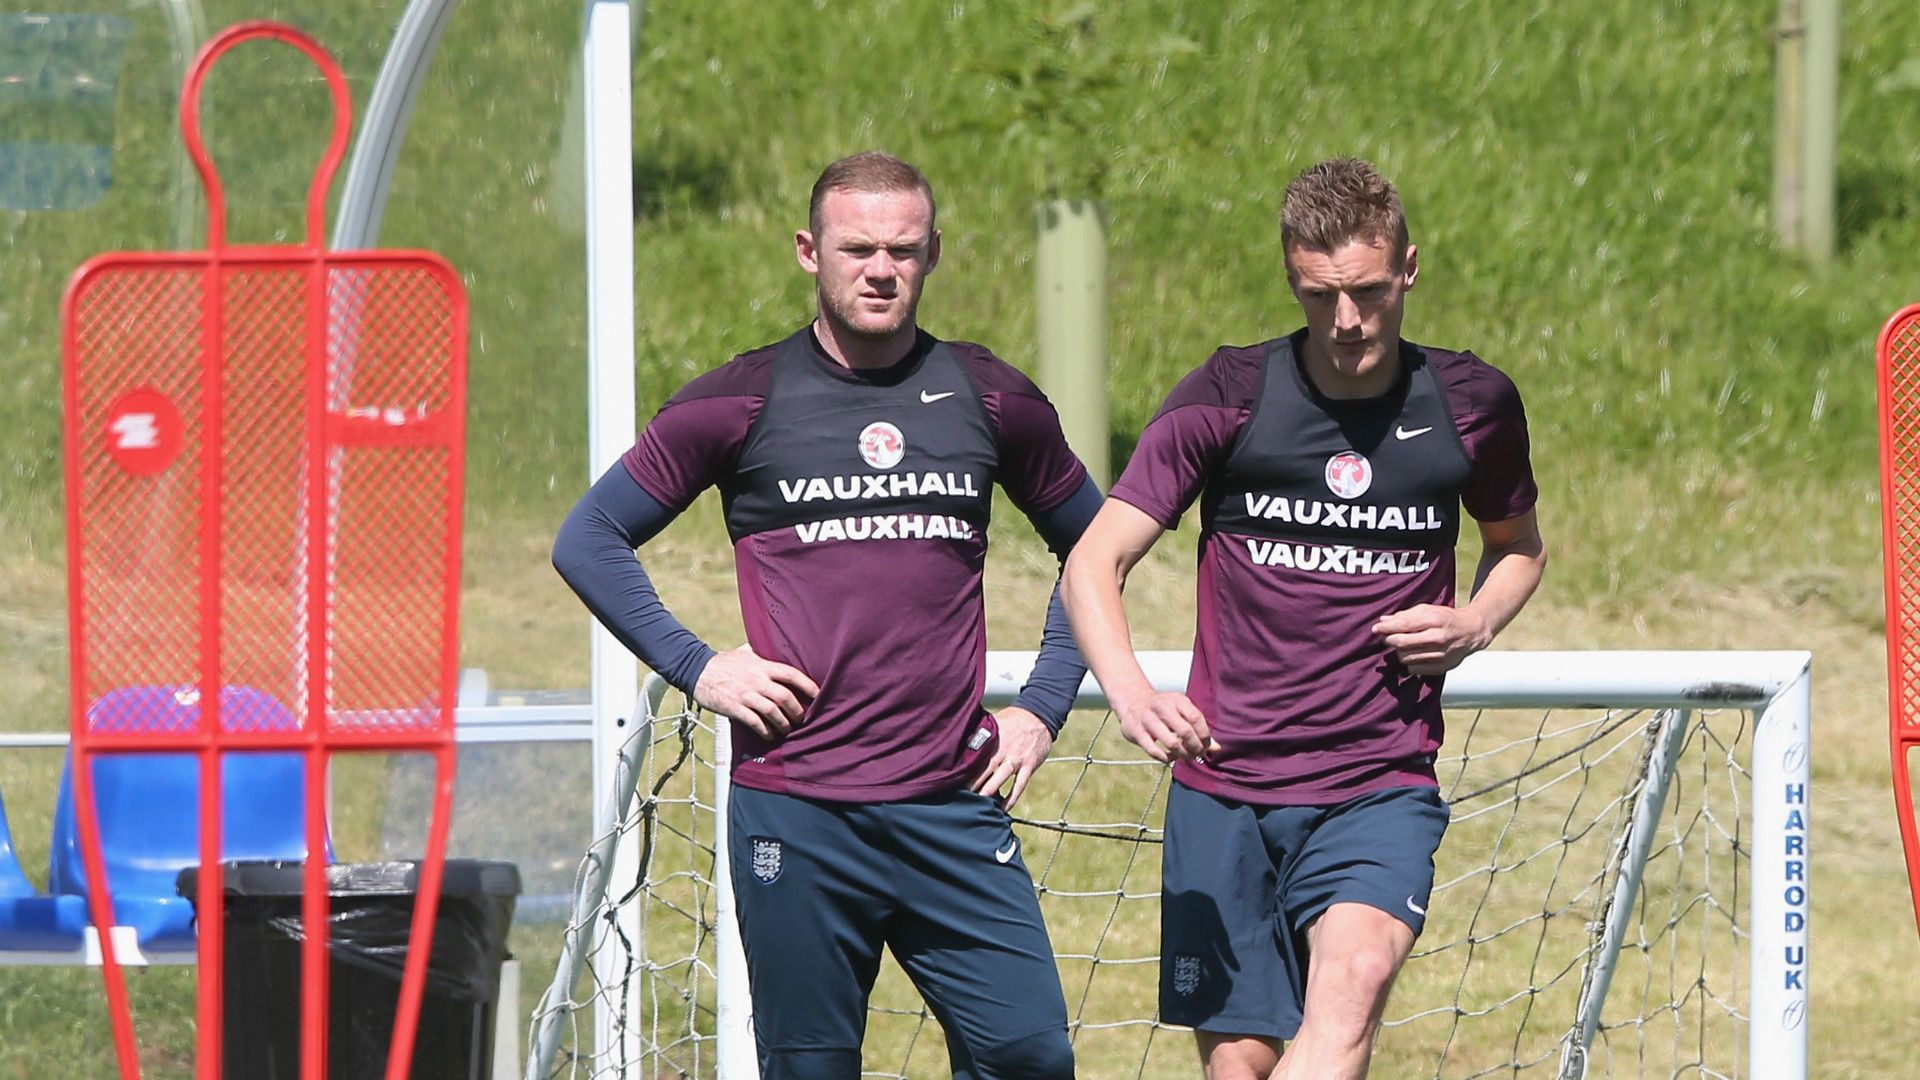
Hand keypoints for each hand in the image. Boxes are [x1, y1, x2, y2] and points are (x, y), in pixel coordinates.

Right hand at [693, 646, 818, 740]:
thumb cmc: (724, 662)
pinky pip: (755, 722)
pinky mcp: (734, 707)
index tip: (818, 695)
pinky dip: (765, 731)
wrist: (697, 670)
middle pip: (785, 697)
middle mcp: (756, 680)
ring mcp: (745, 694)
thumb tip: (776, 648)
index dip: (807, 685)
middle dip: (797, 710)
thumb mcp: (745, 652)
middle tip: (802, 718)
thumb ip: (762, 654)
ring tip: (787, 729)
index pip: (791, 674)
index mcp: (761, 665)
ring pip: (772, 712)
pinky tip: (769, 735)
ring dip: (783, 724)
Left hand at [971, 706, 1054, 809]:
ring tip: (978, 803)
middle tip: (961, 795)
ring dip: (989, 789)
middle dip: (973, 782)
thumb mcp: (996, 722)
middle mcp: (1003, 750)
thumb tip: (962, 739)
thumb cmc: (1014, 719)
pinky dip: (1011, 798)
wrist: (1040, 716)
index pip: (976, 756)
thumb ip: (982, 733)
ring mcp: (1017, 759)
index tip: (953, 779)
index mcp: (993, 739)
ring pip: (1001, 777)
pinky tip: (1003, 808)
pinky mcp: (1029, 766)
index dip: (964, 768)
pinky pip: (1020, 785)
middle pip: (985, 768)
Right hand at [1115, 690, 1219, 763]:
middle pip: (1185, 731)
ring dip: (1182, 754)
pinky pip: (1154, 751)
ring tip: (1186, 756)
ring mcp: (1148, 720)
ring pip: (1171, 743)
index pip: (1196, 718)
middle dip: (1195, 747)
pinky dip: (1166, 758)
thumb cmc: (1163, 709)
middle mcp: (1162, 708)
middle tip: (1197, 754)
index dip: (1205, 735)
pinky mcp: (1136, 732)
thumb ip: (1198, 729)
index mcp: (1177, 700)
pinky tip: (1170, 757)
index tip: (1207, 745)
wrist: (1132, 700)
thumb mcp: (1181, 711)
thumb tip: (1217, 749)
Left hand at [1371, 604, 1490, 675]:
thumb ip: (1405, 615)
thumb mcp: (1428, 610)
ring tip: (1404, 646)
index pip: (1404, 624)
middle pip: (1402, 643)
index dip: (1386, 628)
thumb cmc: (1446, 618)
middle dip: (1390, 640)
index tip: (1376, 629)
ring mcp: (1441, 654)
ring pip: (1406, 658)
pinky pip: (1415, 669)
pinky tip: (1414, 655)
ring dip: (1400, 652)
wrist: (1472, 631)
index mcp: (1434, 620)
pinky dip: (1410, 663)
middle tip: (1388, 638)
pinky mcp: (1442, 667)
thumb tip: (1383, 620)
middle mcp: (1438, 638)